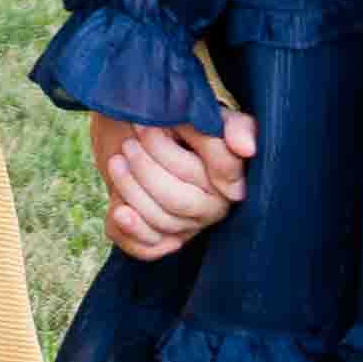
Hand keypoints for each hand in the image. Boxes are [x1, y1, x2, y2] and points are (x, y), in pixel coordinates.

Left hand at [94, 100, 254, 261]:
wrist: (140, 136)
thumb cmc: (179, 122)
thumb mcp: (205, 114)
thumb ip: (234, 126)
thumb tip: (246, 149)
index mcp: (231, 176)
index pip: (213, 172)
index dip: (173, 151)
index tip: (147, 127)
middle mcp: (216, 206)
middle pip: (179, 199)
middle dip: (147, 169)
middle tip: (129, 144)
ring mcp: (190, 226)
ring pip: (161, 220)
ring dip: (132, 190)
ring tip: (117, 162)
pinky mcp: (165, 239)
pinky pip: (149, 248)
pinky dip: (132, 231)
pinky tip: (119, 211)